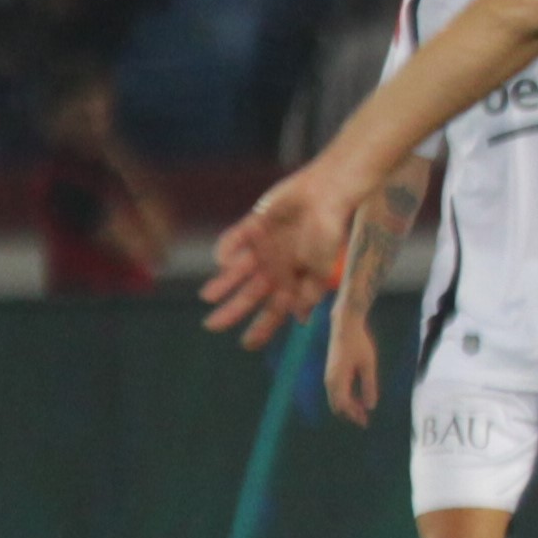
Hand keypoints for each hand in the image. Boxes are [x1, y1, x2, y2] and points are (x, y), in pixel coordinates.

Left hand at [203, 163, 358, 348]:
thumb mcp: (323, 269)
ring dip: (222, 285)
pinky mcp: (254, 225)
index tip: (246, 344)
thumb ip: (308, 293)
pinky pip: (234, 240)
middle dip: (232, 311)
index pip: (274, 311)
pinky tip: (222, 262)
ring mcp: (263, 248)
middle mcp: (276, 268)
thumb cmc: (330, 231)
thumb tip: (299, 320)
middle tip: (211, 326)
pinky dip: (225, 251)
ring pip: (237, 272)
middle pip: (250, 296)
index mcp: (294, 281)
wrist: (326, 193)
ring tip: (207, 297)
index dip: (261, 328)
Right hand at [322, 307, 379, 424]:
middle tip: (364, 421)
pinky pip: (336, 391)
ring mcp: (328, 375)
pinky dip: (345, 398)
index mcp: (338, 379)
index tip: (365, 422)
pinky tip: (357, 397)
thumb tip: (370, 406)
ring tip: (362, 411)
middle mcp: (329, 380)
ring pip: (335, 398)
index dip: (354, 415)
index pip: (344, 405)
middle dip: (350, 414)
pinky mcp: (331, 371)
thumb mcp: (368, 365)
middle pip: (337, 404)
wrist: (345, 325)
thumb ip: (369, 385)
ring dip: (348, 406)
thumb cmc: (359, 343)